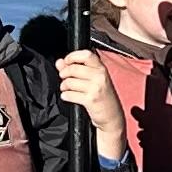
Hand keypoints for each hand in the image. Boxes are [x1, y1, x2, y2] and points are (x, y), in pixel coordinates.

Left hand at [54, 49, 129, 165]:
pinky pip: (70, 94)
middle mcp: (100, 76)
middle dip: (64, 74)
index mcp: (101, 68)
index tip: (66, 62)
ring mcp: (96, 88)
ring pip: (70, 82)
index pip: (86, 55)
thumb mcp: (92, 79)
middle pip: (73, 68)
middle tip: (63, 78)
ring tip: (66, 89)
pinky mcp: (91, 100)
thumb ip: (75, 68)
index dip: (72, 56)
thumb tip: (59, 62)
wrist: (112, 116)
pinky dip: (66, 96)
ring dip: (64, 86)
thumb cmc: (102, 96)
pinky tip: (68, 96)